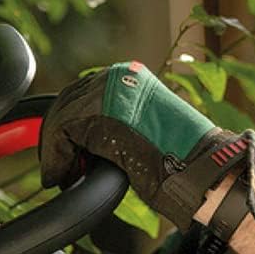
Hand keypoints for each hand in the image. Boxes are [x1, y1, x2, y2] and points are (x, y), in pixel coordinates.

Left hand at [38, 62, 248, 230]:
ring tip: (60, 176)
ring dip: (55, 151)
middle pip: (67, 102)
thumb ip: (112, 124)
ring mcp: (107, 91)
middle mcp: (116, 76)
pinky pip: (60, 134)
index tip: (64, 154)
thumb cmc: (178, 160)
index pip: (80, 94)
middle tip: (57, 167)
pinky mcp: (98, 113)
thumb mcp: (139, 131)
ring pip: (60, 117)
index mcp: (129, 76)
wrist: (200, 170)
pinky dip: (55, 159)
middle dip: (56, 138)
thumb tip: (79, 141)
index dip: (65, 127)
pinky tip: (60, 177)